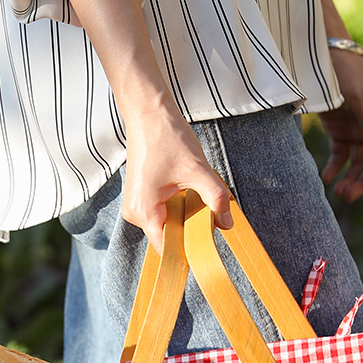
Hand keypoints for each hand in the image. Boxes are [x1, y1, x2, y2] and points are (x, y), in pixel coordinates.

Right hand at [120, 100, 232, 253]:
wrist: (148, 112)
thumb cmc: (166, 137)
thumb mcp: (198, 169)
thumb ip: (216, 197)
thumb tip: (227, 223)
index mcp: (144, 212)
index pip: (168, 248)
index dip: (189, 250)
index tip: (208, 250)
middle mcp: (135, 213)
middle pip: (169, 236)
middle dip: (191, 229)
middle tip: (209, 214)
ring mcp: (136, 205)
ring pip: (168, 224)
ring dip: (186, 216)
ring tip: (194, 193)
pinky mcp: (141, 197)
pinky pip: (163, 213)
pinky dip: (179, 207)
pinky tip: (186, 189)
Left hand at [320, 52, 362, 201]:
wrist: (322, 56)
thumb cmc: (348, 71)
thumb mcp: (362, 96)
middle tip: (348, 195)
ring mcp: (358, 130)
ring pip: (358, 163)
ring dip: (351, 179)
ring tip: (339, 193)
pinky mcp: (340, 131)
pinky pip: (340, 156)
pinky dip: (334, 168)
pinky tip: (327, 178)